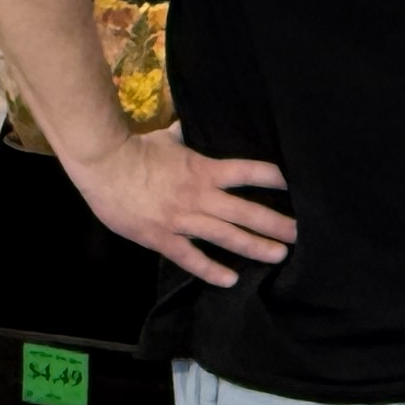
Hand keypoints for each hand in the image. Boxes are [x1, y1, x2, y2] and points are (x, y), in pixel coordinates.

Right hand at [61, 124, 293, 287]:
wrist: (103, 166)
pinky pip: (191, 258)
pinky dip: (212, 270)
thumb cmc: (135, 149)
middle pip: (247, 212)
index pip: (248, 172)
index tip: (294, 185)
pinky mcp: (162, 238)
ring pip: (227, 237)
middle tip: (300, 234)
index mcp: (203, 170)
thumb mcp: (167, 139)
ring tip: (279, 255)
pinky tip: (231, 280)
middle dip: (276, 223)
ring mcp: (182, 220)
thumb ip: (185, 136)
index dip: (273, 177)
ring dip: (255, 247)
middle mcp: (200, 197)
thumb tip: (192, 124)